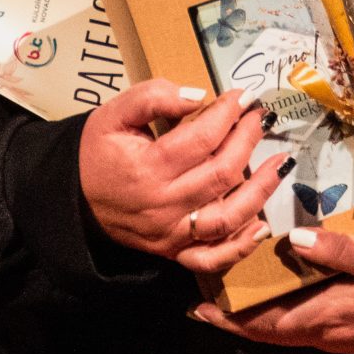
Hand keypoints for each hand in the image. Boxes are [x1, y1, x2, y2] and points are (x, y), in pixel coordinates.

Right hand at [78, 80, 289, 275]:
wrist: (73, 201)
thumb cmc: (98, 153)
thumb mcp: (113, 115)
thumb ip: (152, 98)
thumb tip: (198, 95)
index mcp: (146, 168)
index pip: (201, 139)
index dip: (228, 114)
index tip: (244, 97)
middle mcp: (162, 205)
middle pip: (221, 174)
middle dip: (248, 141)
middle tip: (261, 118)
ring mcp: (170, 233)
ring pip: (226, 218)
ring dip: (260, 190)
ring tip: (280, 162)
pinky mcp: (174, 251)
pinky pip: (211, 257)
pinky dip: (240, 246)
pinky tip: (262, 225)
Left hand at [190, 227, 353, 353]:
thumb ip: (337, 251)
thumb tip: (293, 238)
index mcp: (321, 314)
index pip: (260, 319)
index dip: (226, 314)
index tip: (196, 302)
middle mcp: (319, 332)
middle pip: (263, 329)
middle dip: (231, 316)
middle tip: (203, 296)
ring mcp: (332, 336)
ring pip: (279, 331)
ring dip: (251, 318)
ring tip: (229, 299)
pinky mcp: (345, 334)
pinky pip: (297, 328)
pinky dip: (276, 317)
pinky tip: (277, 300)